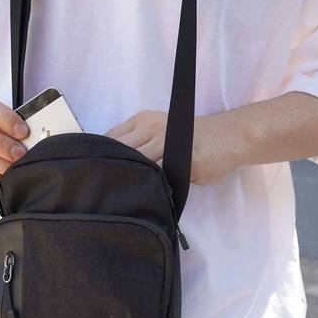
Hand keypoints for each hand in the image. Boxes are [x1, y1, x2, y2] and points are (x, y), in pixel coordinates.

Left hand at [104, 110, 238, 184]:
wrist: (227, 138)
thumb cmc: (190, 138)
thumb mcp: (159, 132)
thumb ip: (137, 144)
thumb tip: (110, 164)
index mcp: (142, 120)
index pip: (110, 138)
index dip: (98, 156)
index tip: (91, 173)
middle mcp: (151, 127)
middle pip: (119, 151)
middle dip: (109, 170)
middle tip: (98, 189)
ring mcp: (166, 141)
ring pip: (137, 162)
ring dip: (127, 179)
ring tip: (116, 196)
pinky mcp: (181, 158)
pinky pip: (158, 174)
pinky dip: (149, 185)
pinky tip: (141, 196)